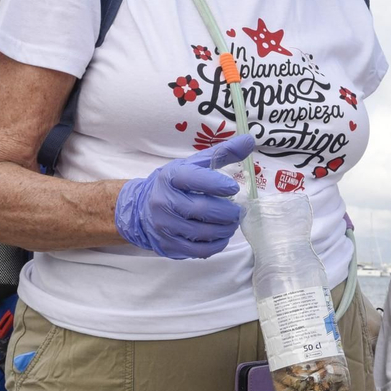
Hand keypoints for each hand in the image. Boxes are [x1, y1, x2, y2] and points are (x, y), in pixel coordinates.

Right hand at [114, 134, 254, 259]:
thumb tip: (249, 140)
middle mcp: (164, 201)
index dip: (217, 184)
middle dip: (227, 212)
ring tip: (232, 222)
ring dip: (225, 229)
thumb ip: (222, 153)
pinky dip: (217, 245)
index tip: (233, 188)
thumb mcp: (193, 164)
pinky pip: (199, 251)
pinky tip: (222, 235)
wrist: (141, 208)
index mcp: (171, 177)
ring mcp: (165, 226)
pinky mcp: (169, 245)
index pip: (194, 179)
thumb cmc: (175, 184)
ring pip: (202, 233)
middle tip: (239, 210)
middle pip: (202, 210)